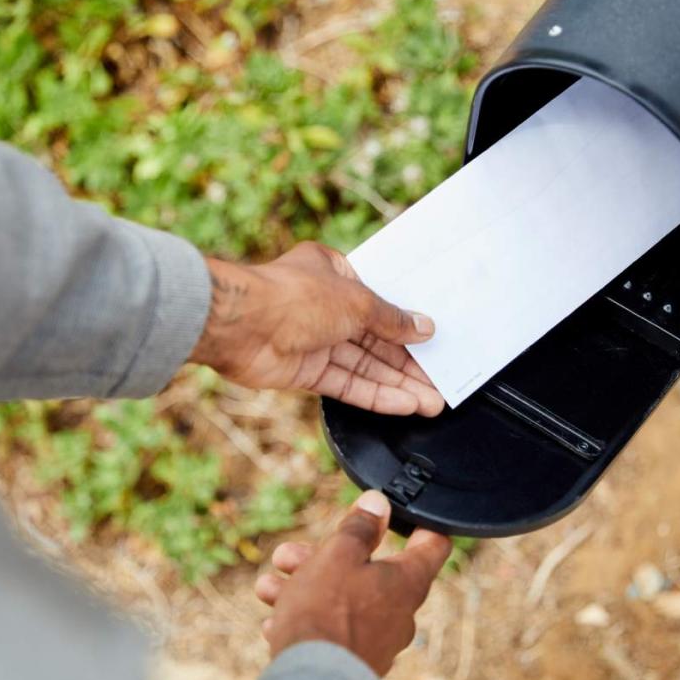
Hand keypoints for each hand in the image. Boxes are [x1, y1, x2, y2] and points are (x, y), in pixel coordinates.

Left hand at [189, 243, 444, 416]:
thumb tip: (424, 328)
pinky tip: (403, 405)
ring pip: (364, 366)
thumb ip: (392, 320)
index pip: (380, 301)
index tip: (435, 342)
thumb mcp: (357, 301)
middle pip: (375, 339)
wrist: (239, 325)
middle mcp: (324, 306)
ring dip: (397, 384)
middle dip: (408, 363)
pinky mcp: (303, 372)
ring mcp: (313, 340)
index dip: (408, 324)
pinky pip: (346, 385)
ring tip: (432, 402)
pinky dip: (374, 395)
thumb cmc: (293, 296)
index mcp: (334, 274)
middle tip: (440, 383)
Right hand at [254, 490, 451, 676]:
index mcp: (407, 581)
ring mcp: (380, 641)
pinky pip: (334, 631)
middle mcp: (401, 613)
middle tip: (288, 555)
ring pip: (343, 600)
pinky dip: (307, 620)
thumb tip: (379, 503)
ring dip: (305, 587)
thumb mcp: (337, 555)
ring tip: (268, 587)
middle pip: (369, 571)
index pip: (433, 545)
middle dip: (324, 558)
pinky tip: (274, 621)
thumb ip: (359, 527)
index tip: (401, 514)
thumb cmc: (325, 610)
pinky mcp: (357, 662)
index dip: (421, 524)